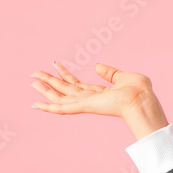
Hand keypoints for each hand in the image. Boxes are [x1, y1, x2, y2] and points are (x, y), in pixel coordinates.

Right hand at [30, 61, 156, 118]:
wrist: (141, 99)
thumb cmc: (139, 91)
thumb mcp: (123, 77)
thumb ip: (109, 72)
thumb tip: (96, 66)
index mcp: (100, 94)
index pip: (78, 84)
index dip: (65, 74)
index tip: (55, 64)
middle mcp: (90, 100)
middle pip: (65, 90)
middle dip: (50, 81)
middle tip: (34, 73)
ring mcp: (86, 104)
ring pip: (60, 97)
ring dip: (45, 90)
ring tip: (31, 82)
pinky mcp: (84, 107)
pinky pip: (61, 108)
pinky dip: (47, 107)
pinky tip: (35, 104)